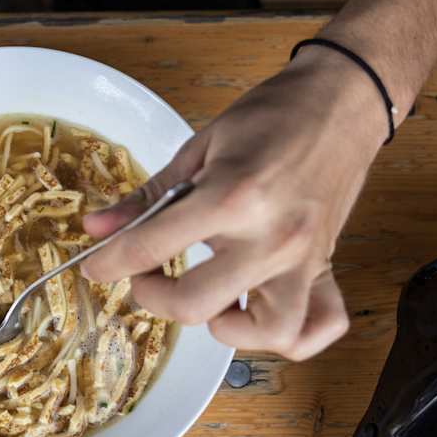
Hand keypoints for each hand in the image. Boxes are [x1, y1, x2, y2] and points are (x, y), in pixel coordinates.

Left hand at [81, 46, 387, 359]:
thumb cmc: (270, 117)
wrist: (342, 100)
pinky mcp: (326, 268)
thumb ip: (146, 195)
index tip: (95, 267)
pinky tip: (257, 310)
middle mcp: (270, 238)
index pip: (149, 247)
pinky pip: (317, 328)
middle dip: (155, 295)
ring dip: (225, 326)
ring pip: (265, 333)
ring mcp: (303, 259)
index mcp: (231, 197)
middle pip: (195, 305)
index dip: (109, 262)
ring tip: (209, 295)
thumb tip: (94, 227)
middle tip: (149, 273)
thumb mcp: (198, 147)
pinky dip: (288, 336)